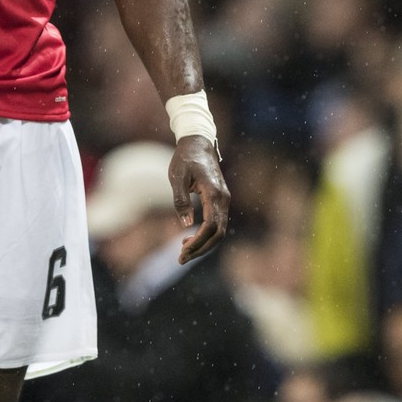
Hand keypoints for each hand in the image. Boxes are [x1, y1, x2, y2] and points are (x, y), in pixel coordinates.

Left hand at [171, 135, 228, 263]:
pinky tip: (189, 238)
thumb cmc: (185, 158)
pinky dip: (206, 235)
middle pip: (218, 233)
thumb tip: (186, 225)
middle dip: (201, 249)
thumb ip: (180, 200)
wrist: (199, 142)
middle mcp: (223, 199)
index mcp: (213, 193)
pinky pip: (217, 223)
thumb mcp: (177, 177)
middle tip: (181, 259)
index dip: (197, 242)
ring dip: (204, 244)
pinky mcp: (221, 200)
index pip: (210, 226)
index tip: (181, 252)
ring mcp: (224, 200)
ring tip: (184, 252)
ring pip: (219, 231)